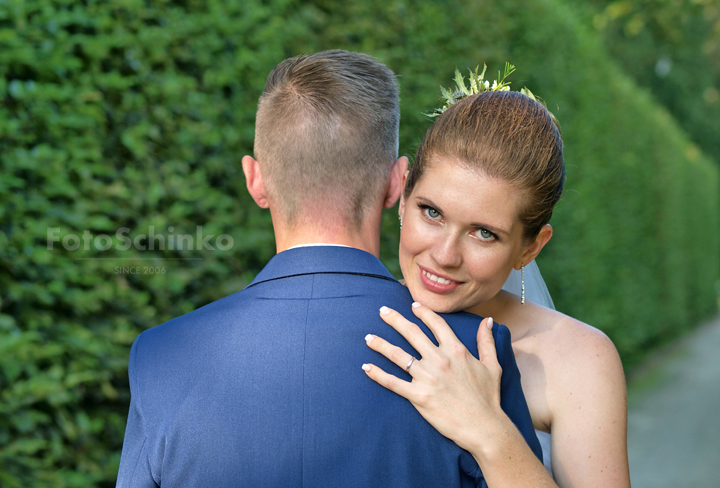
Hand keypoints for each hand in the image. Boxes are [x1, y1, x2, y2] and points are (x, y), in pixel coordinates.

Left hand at [362, 302, 503, 451]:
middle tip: (382, 311)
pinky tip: (366, 367)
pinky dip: (377, 374)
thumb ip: (487, 341)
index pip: (436, 324)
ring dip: (380, 344)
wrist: (484, 427)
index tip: (412, 305)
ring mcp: (427, 377)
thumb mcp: (492, 365)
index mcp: (456, 350)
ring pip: (398, 355)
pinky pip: (392, 382)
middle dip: (394, 320)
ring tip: (368, 338)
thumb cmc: (488, 398)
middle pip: (412, 333)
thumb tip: (488, 320)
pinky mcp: (418, 396)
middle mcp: (439, 359)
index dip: (423, 312)